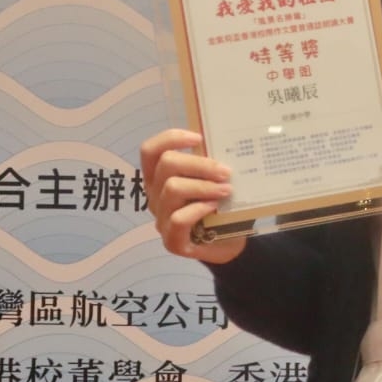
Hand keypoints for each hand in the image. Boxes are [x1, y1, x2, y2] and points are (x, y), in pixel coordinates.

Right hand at [139, 130, 244, 264]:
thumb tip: (226, 143)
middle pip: (166, 165)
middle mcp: (155, 196)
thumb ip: (212, 166)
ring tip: (227, 190)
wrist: (231, 244)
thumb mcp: (215, 182)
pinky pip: (178, 219)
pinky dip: (199, 209)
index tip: (199, 137)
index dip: (170, 138)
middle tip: (225, 171)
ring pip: (172, 189)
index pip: (150, 150)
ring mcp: (161, 219)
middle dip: (199, 164)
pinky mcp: (172, 241)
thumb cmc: (221, 206)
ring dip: (204, 186)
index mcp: (160, 177)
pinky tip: (215, 208)